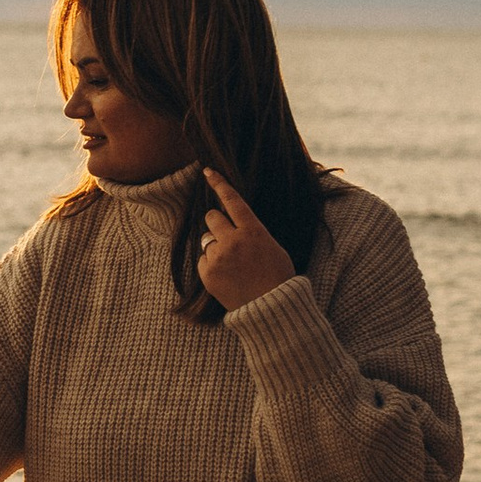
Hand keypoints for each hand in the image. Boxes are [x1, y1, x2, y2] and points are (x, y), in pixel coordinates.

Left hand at [196, 172, 296, 311]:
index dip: (219, 184)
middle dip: (217, 224)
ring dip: (216, 246)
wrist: (271, 309)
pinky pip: (203, 260)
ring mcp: (218, 257)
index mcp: (253, 231)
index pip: (232, 200)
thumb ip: (252, 232)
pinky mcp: (208, 274)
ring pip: (207, 239)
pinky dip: (211, 265)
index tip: (208, 172)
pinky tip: (226, 276)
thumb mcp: (272, 246)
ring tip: (232, 264)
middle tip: (228, 238)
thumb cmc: (278, 277)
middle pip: (212, 217)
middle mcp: (233, 240)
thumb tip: (235, 223)